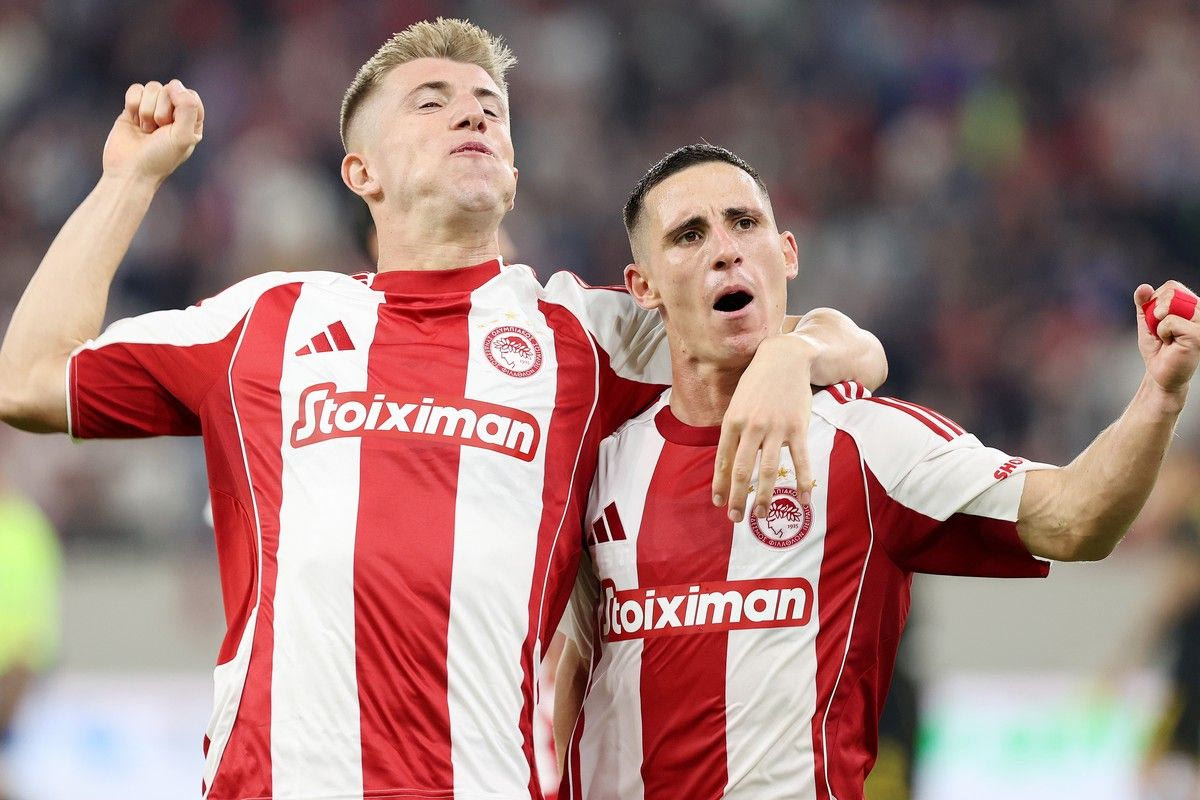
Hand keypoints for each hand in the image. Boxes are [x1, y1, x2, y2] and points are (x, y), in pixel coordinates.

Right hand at [102, 79, 203, 183]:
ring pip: (152, 87)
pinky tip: (133, 121)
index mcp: (192, 122)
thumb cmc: (160, 158)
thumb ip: (188, 107)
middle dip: (161, 110)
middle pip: (170, 89)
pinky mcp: (133, 108)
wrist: (129, 170)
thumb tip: (175, 84)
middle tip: (157, 131)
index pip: (190, 95)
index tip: (172, 124)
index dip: (180, 105)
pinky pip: (135, 89)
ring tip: (146, 130)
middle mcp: (174, 114)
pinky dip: (133, 104)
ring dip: (146, 110)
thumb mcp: (183, 136)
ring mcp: (153, 110)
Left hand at [713, 334, 814, 522]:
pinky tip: (803, 500)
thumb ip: (732, 431)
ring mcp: (775, 428)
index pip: (722, 460)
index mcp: (732, 421)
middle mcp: (751, 427)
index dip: (720, 484)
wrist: (784, 358)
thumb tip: (726, 461)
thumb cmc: (757, 383)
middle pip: (742, 470)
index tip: (718, 503)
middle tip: (735, 518)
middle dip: (737, 497)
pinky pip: (800, 460)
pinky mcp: (797, 428)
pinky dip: (802, 482)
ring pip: (768, 469)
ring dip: (764, 496)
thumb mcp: (737, 403)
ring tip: (760, 515)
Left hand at [1135, 281, 1198, 398]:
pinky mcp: (1198, 334)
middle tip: (1160, 330)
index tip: (1157, 320)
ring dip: (1158, 322)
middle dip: (1155, 311)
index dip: (1156, 300)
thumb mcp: (1147, 322)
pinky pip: (1170, 321)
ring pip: (1170, 304)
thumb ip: (1144, 304)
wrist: (1159, 372)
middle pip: (1172, 291)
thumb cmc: (1157, 348)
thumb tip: (1143, 286)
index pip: (1172, 286)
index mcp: (1191, 305)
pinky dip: (1162, 332)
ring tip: (1166, 336)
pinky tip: (1170, 343)